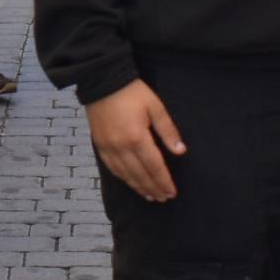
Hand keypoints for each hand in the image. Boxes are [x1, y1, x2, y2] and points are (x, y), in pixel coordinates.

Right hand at [86, 80, 187, 200]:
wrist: (103, 81)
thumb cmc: (132, 92)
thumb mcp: (155, 107)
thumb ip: (168, 131)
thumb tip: (181, 151)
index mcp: (137, 138)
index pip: (154, 167)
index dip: (164, 181)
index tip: (172, 192)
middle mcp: (121, 147)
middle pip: (140, 175)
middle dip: (153, 188)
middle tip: (164, 198)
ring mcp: (108, 148)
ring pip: (125, 175)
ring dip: (139, 187)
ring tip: (150, 196)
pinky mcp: (99, 145)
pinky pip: (112, 168)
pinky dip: (124, 179)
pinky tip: (131, 183)